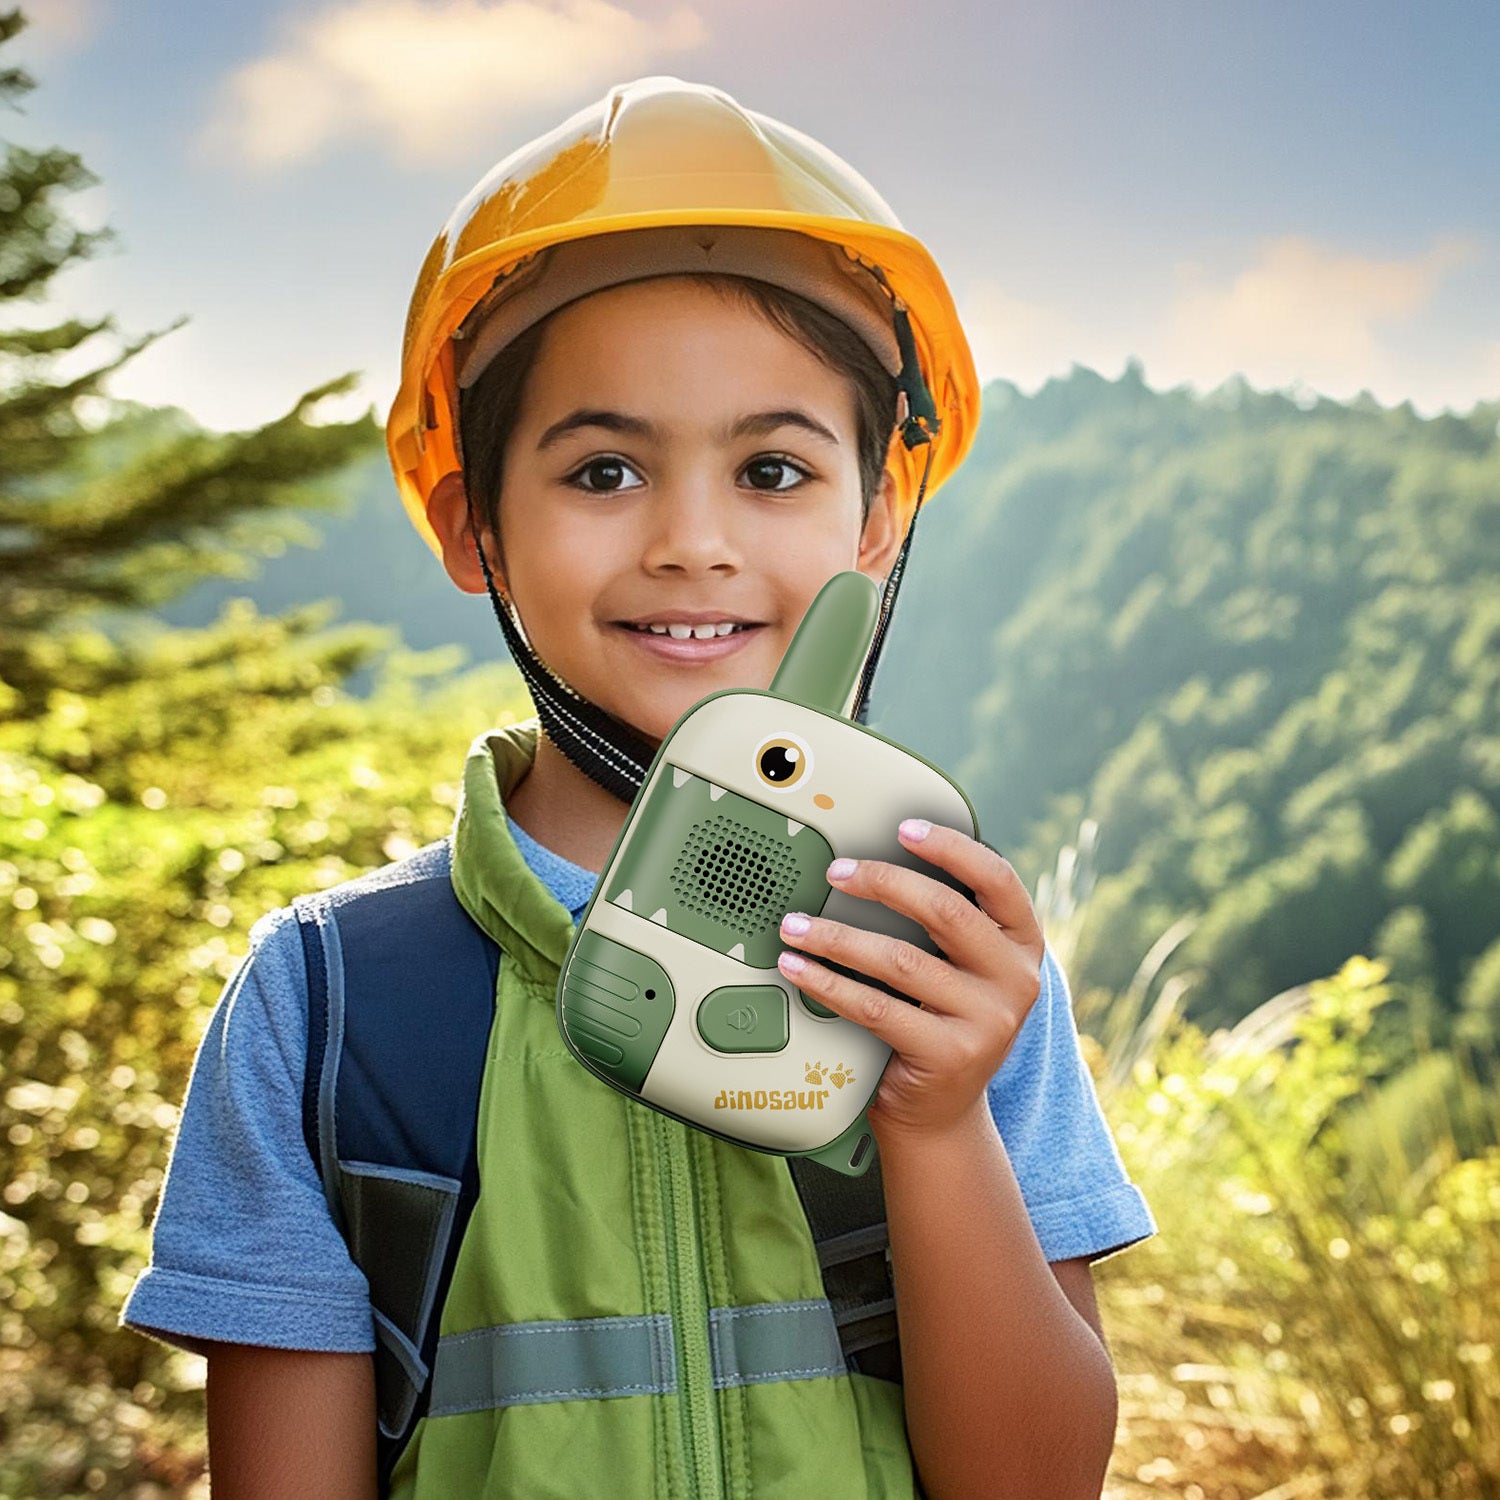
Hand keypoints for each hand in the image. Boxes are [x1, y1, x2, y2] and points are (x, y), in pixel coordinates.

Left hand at [776, 819, 1045, 1139]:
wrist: (941, 1113)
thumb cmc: (941, 1021)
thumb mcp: (963, 967)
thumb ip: (945, 921)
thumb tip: (877, 860)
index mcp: (1022, 944)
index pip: (997, 879)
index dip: (951, 847)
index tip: (903, 828)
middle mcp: (1014, 980)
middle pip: (945, 911)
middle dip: (882, 882)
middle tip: (837, 871)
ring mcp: (986, 1021)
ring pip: (900, 960)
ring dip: (837, 935)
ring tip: (796, 924)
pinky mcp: (948, 1055)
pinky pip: (875, 1007)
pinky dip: (828, 982)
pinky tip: (799, 969)